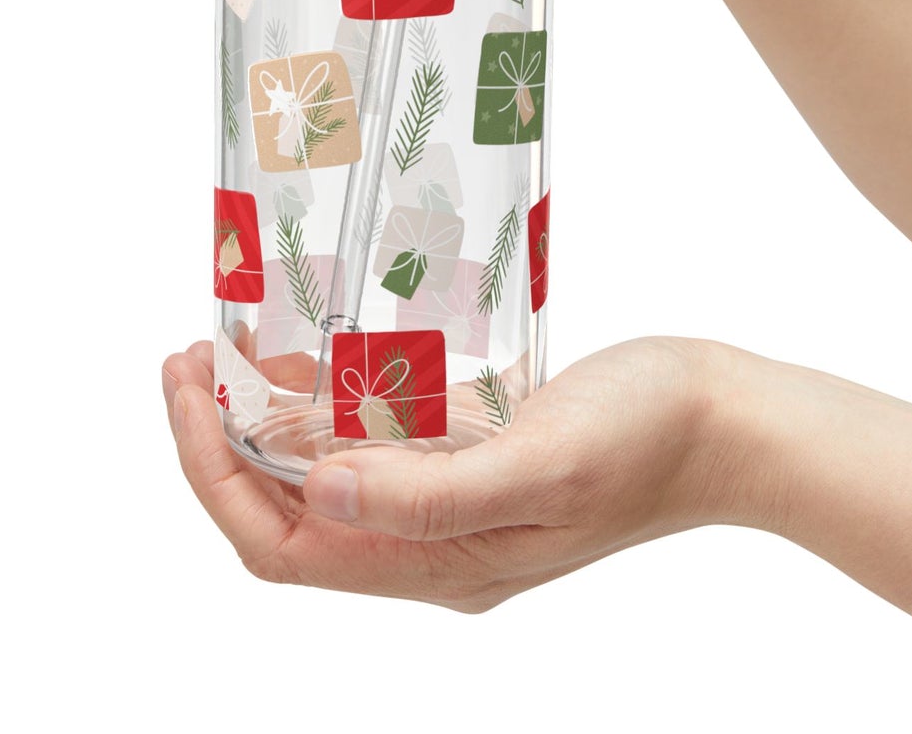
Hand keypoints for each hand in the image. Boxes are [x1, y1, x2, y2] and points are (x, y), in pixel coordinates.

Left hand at [162, 336, 740, 610]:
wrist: (725, 421)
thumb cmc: (646, 440)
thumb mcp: (539, 465)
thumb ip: (429, 495)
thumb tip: (314, 496)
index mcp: (437, 565)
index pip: (282, 545)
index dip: (213, 473)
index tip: (186, 388)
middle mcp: (430, 544)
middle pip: (288, 514)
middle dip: (221, 441)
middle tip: (193, 356)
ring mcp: (451, 503)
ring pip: (325, 478)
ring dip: (269, 420)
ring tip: (234, 347)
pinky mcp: (471, 458)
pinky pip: (374, 443)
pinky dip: (329, 404)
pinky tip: (316, 354)